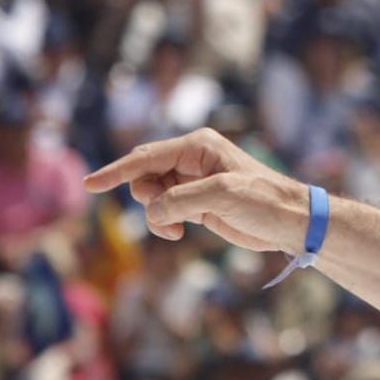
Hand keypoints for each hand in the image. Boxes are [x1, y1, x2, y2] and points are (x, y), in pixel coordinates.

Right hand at [85, 128, 299, 250]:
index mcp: (197, 147)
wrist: (289, 222)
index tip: (90, 186)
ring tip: (177, 231)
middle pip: (144, 176)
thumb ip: (181, 200)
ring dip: (156, 216)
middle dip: (145, 198)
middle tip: (165, 216)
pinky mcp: (196, 204)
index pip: (145, 158)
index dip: (116, 172)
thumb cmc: (264, 200)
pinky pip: (163, 211)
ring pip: (152, 197)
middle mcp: (191, 160)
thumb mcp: (222, 195)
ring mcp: (192, 182)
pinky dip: (164, 224)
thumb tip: (153, 211)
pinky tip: (180, 233)